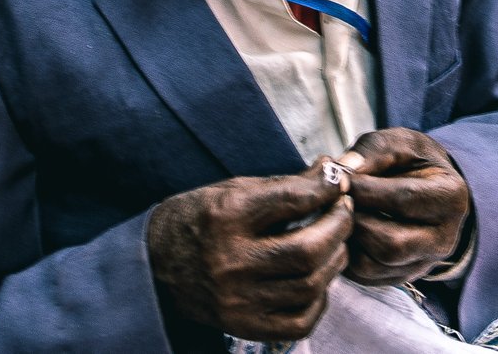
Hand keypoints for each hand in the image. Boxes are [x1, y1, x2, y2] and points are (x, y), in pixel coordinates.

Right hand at [146, 164, 353, 340]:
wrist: (153, 265)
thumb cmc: (199, 219)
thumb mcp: (233, 191)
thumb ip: (284, 185)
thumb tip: (332, 172)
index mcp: (226, 216)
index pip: (294, 199)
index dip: (327, 186)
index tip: (338, 180)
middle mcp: (231, 261)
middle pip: (309, 249)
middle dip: (339, 225)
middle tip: (344, 211)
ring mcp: (237, 299)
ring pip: (310, 285)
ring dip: (335, 259)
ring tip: (334, 242)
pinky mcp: (243, 325)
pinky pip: (300, 320)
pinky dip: (319, 298)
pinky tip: (317, 279)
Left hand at [338, 129, 471, 286]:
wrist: (425, 186)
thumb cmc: (412, 162)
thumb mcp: (400, 143)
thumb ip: (374, 151)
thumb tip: (342, 171)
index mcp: (450, 197)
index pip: (404, 200)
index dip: (366, 190)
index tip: (339, 179)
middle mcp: (443, 239)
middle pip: (391, 243)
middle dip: (355, 221)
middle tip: (332, 201)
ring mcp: (423, 264)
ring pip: (374, 266)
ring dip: (347, 240)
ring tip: (334, 215)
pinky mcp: (400, 277)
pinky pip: (365, 277)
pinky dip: (345, 255)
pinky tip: (340, 231)